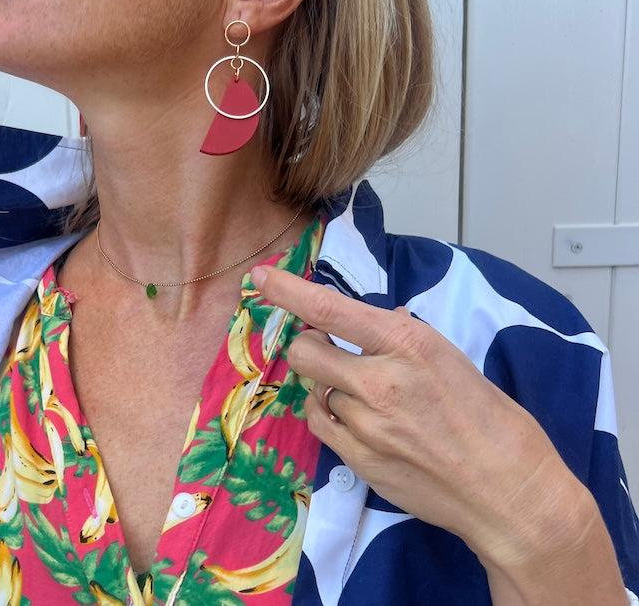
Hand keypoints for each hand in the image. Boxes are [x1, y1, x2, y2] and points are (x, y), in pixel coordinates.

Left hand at [249, 265, 595, 572]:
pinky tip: (358, 420)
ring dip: (330, 385)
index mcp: (408, 344)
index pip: (329, 309)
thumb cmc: (494, 421)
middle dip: (309, 345)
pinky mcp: (358, 460)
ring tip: (367, 396)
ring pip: (314, 389)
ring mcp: (366, 424)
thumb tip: (378, 318)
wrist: (511, 495)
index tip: (261, 276)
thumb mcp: (452, 359)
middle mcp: (380, 380)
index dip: (288, 290)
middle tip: (331, 350)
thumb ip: (405, 336)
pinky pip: (320, 424)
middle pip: (304, 350)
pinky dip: (330, 415)